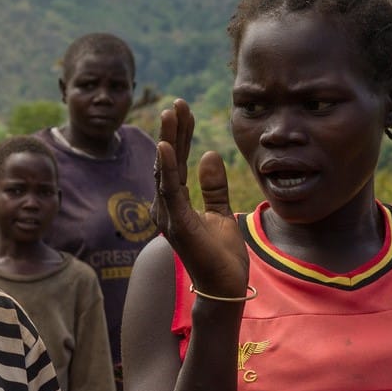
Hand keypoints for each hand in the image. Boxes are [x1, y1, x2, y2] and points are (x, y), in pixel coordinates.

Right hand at [154, 100, 248, 298]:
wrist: (225, 287)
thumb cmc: (221, 255)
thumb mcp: (221, 212)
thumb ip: (213, 186)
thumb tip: (208, 154)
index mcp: (175, 204)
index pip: (177, 162)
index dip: (180, 135)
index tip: (184, 109)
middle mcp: (166, 208)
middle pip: (168, 162)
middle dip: (173, 131)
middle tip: (178, 103)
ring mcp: (169, 216)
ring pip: (166, 171)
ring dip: (168, 141)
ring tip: (171, 114)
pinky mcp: (178, 224)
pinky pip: (170, 190)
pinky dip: (167, 167)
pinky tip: (167, 146)